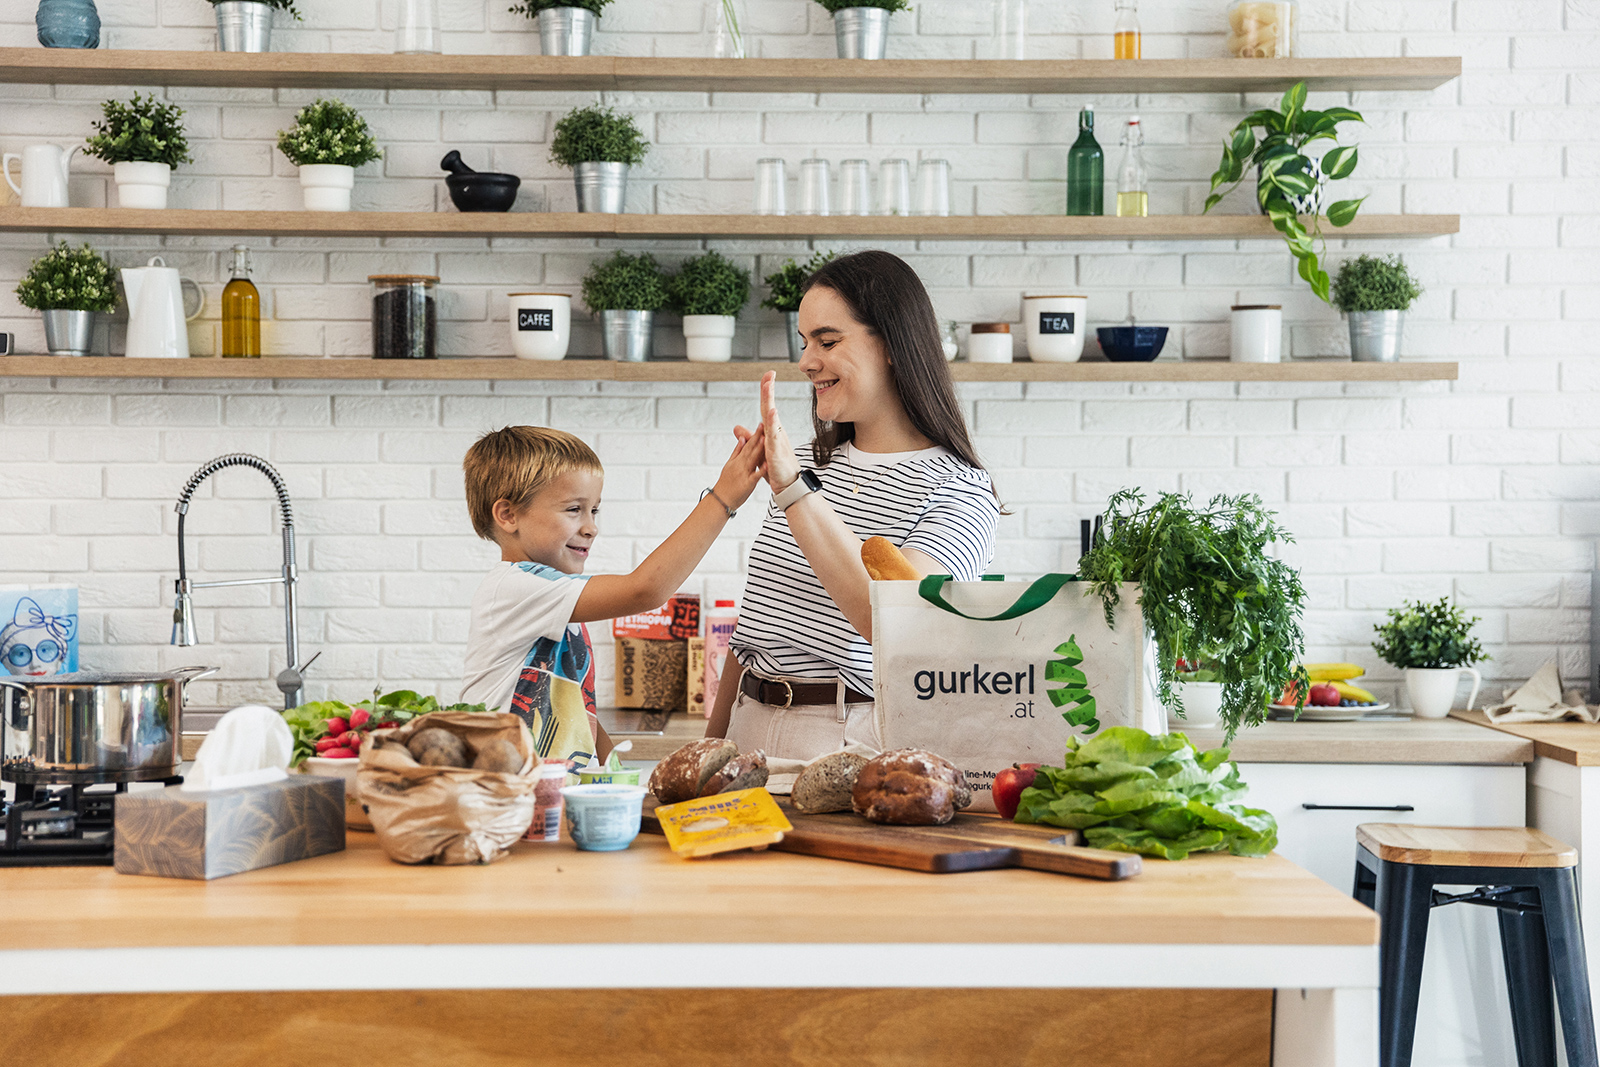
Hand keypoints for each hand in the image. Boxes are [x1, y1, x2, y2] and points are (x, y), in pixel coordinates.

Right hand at [712, 423, 766, 509]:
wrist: (721, 500)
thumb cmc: (726, 483)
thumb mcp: (729, 464)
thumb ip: (737, 451)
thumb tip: (742, 438)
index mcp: (737, 460)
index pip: (747, 444)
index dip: (754, 434)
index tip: (761, 424)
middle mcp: (740, 465)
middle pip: (750, 449)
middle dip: (758, 437)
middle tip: (765, 425)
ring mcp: (744, 473)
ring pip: (752, 459)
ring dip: (759, 449)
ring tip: (766, 439)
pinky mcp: (748, 484)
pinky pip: (755, 476)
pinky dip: (761, 470)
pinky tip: (767, 464)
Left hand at [760, 372, 800, 490]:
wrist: (788, 484)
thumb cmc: (776, 467)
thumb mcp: (758, 450)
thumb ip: (749, 438)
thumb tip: (736, 427)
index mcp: (771, 431)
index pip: (766, 407)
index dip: (765, 392)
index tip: (767, 376)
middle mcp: (776, 432)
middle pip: (769, 407)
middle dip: (768, 390)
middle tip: (769, 373)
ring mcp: (777, 440)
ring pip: (772, 417)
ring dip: (769, 401)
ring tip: (768, 386)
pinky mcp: (777, 450)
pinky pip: (774, 434)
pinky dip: (772, 422)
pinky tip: (771, 411)